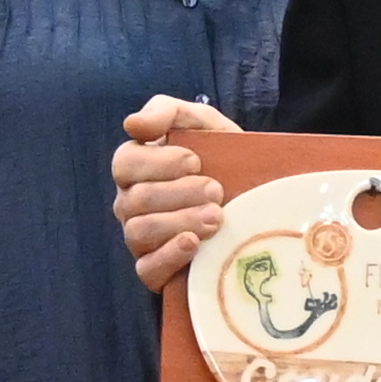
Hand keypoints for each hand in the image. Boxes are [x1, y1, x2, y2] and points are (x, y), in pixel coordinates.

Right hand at [116, 95, 239, 291]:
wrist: (256, 197)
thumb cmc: (221, 156)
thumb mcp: (201, 122)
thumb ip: (167, 112)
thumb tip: (132, 124)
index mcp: (135, 167)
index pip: (125, 163)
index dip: (160, 163)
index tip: (196, 162)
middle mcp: (130, 203)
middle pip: (137, 199)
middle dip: (181, 193)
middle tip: (217, 191)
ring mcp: (139, 238)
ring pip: (140, 231)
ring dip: (181, 221)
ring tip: (216, 217)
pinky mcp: (154, 269)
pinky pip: (147, 268)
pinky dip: (169, 256)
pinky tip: (194, 243)